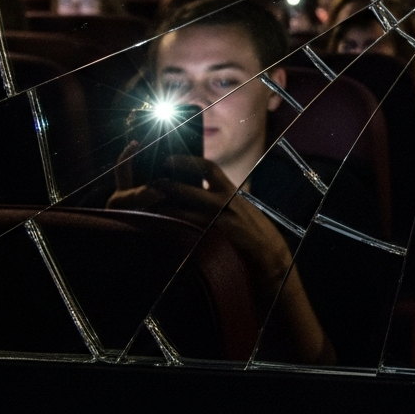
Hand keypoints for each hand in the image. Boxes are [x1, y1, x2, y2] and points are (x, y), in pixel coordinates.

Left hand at [107, 148, 333, 364]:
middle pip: (186, 187)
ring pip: (179, 210)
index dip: (186, 161)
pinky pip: (184, 231)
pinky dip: (170, 229)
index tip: (170, 159)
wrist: (269, 254)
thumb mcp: (242, 207)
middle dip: (166, 183)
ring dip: (161, 208)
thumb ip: (224, 198)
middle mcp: (223, 201)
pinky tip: (158, 229)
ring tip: (145, 207)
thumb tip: (204, 191)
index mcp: (231, 191)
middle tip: (148, 183)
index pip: (208, 168)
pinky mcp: (211, 238)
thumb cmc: (256, 231)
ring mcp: (216, 220)